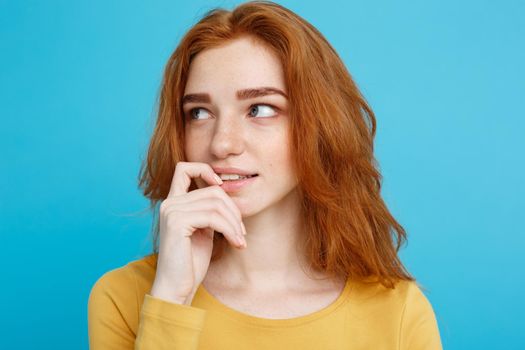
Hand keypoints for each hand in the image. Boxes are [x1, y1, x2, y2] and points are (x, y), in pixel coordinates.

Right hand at [149, 162, 246, 304]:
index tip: (222, 186)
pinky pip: (213, 217)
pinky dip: (230, 229)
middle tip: (241, 231)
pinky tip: (236, 243)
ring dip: (235, 222)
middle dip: (234, 210)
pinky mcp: (177, 223)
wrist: (176, 288)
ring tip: (240, 240)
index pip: (184, 168)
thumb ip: (210, 211)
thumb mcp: (204, 230)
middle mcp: (169, 203)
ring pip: (216, 203)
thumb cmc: (191, 263)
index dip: (205, 170)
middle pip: (212, 190)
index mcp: (173, 203)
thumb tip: (228, 195)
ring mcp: (171, 211)